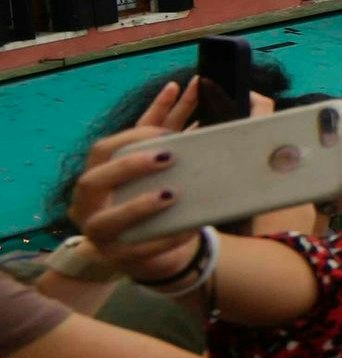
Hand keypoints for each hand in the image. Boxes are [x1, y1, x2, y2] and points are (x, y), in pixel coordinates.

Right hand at [67, 79, 214, 279]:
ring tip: (171, 195)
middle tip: (168, 158)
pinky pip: (139, 249)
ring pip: (105, 220)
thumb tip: (237, 99)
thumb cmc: (161, 201)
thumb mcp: (167, 170)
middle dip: (129, 166)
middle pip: (93, 179)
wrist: (153, 251)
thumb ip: (183, 139)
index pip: (104, 148)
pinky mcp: (118, 258)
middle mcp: (89, 203)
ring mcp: (99, 232)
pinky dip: (166, 238)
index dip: (134, 135)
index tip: (169, 129)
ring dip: (139, 206)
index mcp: (99, 175)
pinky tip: (190, 228)